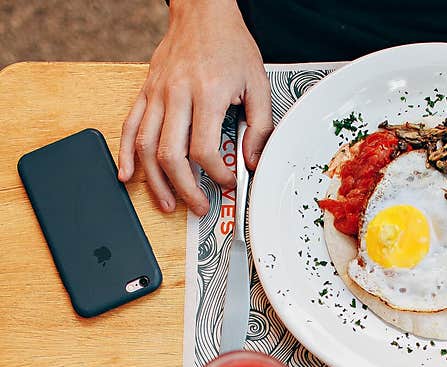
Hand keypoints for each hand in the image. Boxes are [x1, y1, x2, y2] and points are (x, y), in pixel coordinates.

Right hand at [117, 0, 271, 215]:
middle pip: (172, 154)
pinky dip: (125, 154)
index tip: (227, 182)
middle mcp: (178, 94)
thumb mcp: (258, 84)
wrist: (203, 12)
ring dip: (155, 181)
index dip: (217, 174)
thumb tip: (251, 160)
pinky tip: (127, 175)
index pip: (205, 148)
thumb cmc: (230, 45)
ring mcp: (157, 93)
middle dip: (185, 188)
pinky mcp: (146, 91)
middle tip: (198, 206)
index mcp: (208, 94)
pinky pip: (130, 126)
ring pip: (147, 146)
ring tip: (168, 203)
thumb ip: (260, 126)